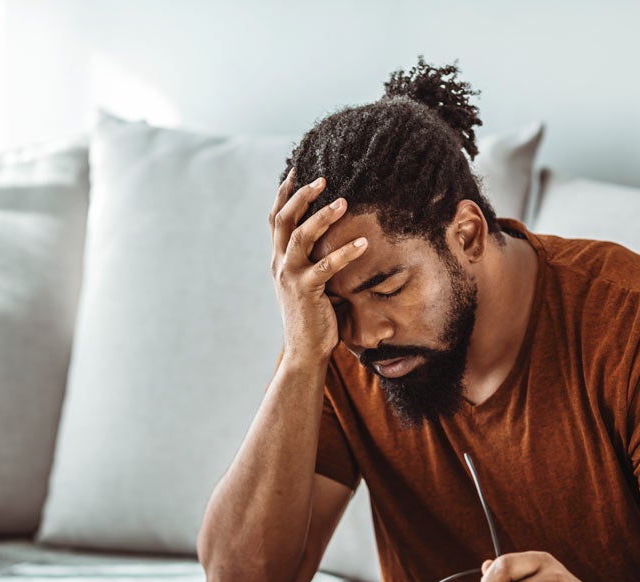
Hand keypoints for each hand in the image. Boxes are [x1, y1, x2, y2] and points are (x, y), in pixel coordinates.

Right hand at [268, 171, 367, 366]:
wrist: (305, 351)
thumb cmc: (313, 318)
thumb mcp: (308, 284)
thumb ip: (313, 263)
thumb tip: (333, 242)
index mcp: (279, 261)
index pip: (276, 220)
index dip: (283, 195)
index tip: (296, 172)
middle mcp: (280, 264)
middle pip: (283, 220)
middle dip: (301, 196)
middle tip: (323, 179)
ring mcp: (290, 276)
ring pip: (300, 236)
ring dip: (322, 216)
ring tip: (343, 201)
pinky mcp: (306, 290)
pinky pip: (326, 265)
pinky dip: (345, 252)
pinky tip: (364, 243)